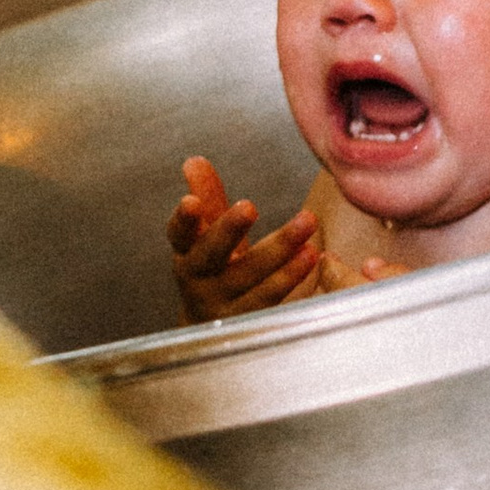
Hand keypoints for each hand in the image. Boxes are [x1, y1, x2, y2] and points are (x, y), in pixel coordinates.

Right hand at [170, 156, 324, 322]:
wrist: (212, 327)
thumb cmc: (214, 271)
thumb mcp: (207, 237)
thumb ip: (207, 200)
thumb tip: (194, 161)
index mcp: (186, 253)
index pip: (178, 235)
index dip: (183, 220)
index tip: (190, 202)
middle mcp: (199, 280)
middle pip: (211, 255)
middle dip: (228, 230)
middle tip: (248, 207)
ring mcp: (223, 303)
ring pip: (249, 276)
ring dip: (278, 249)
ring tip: (306, 222)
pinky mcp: (248, 320)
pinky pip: (270, 297)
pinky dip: (290, 275)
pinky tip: (310, 255)